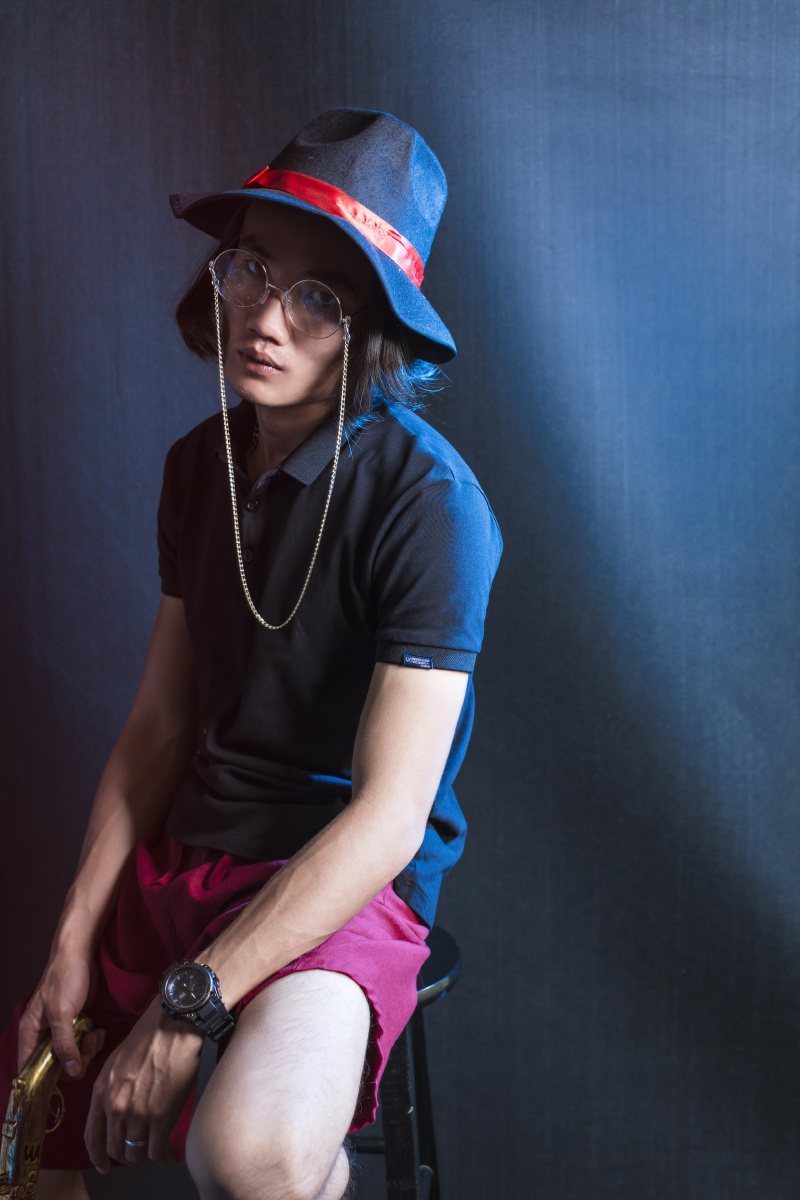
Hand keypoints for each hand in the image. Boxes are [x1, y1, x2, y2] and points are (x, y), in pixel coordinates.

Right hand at [18, 952, 104, 1076]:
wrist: (80, 954)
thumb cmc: (64, 978)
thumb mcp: (61, 1013)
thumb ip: (64, 1043)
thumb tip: (70, 1071)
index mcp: (30, 1033)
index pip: (28, 1068)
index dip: (41, 1080)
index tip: (62, 1080)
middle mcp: (43, 1035)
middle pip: (54, 1066)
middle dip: (73, 1062)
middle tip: (86, 1050)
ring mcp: (61, 1030)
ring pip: (71, 1056)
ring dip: (86, 1051)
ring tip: (94, 1034)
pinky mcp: (76, 1024)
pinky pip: (83, 1044)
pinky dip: (92, 1042)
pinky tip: (97, 1030)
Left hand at [84, 996, 202, 1171]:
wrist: (174, 1023)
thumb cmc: (150, 1035)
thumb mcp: (117, 1060)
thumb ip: (111, 1088)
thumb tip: (117, 1109)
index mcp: (102, 1090)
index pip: (92, 1136)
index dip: (97, 1156)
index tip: (104, 1165)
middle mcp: (115, 1105)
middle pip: (114, 1148)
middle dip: (126, 1157)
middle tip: (138, 1156)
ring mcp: (138, 1112)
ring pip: (135, 1153)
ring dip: (145, 1159)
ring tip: (156, 1155)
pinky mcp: (161, 1115)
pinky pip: (156, 1151)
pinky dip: (162, 1158)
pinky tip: (169, 1155)